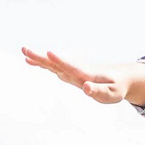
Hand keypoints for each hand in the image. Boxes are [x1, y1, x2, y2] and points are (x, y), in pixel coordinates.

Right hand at [20, 48, 142, 105]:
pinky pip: (53, 68)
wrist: (120, 78)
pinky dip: (42, 64)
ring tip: (23, 52)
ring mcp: (72, 72)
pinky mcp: (70, 73)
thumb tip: (85, 88)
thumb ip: (98, 91)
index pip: (71, 67)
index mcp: (86, 75)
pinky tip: (30, 61)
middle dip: (42, 58)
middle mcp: (76, 71)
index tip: (49, 53)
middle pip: (56, 64)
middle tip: (25, 50)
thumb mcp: (111, 94)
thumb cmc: (116, 88)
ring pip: (53, 64)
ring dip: (39, 59)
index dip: (61, 61)